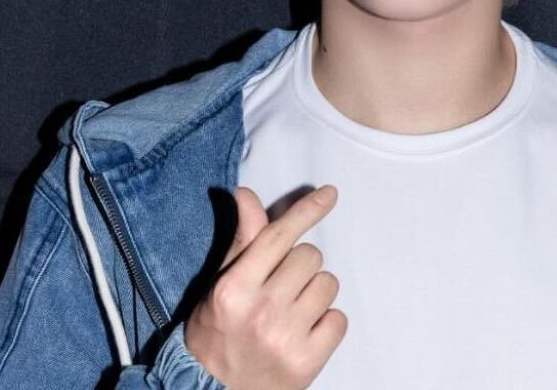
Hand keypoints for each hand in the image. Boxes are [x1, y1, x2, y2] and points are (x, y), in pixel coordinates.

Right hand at [184, 185, 346, 389]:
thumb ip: (242, 241)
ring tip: (291, 313)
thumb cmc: (217, 334)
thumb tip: (247, 195)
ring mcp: (286, 337)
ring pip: (328, 285)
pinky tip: (304, 332)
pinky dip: (327, 323)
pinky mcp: (307, 362)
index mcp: (234, 288)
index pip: (278, 237)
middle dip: (301, 266)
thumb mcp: (221, 285)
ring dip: (315, 293)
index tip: (330, 194)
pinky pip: (339, 319)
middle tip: (282, 288)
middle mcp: (261, 311)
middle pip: (310, 257)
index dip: (307, 211)